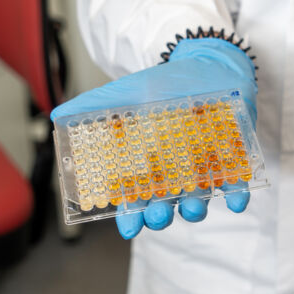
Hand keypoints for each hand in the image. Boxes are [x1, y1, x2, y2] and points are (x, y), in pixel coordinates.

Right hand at [51, 37, 256, 238]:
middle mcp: (174, 173)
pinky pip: (236, 185)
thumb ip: (95, 106)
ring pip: (198, 200)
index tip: (129, 228)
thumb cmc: (166, 84)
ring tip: (193, 205)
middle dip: (161, 215)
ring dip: (195, 209)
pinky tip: (235, 201)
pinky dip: (237, 195)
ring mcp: (203, 168)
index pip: (135, 198)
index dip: (131, 215)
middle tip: (158, 214)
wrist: (208, 65)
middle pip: (165, 206)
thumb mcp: (128, 92)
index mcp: (147, 164)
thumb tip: (56, 116)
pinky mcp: (232, 160)